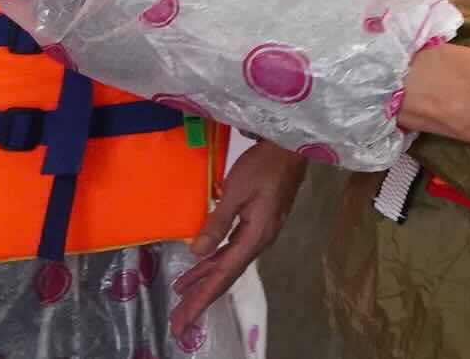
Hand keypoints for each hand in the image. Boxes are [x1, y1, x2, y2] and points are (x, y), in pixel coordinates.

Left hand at [169, 139, 307, 337]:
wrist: (290, 147)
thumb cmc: (264, 166)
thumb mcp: (236, 191)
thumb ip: (217, 222)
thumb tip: (196, 253)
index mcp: (256, 236)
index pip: (225, 274)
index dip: (203, 297)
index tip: (185, 318)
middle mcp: (259, 240)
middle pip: (227, 275)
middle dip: (202, 298)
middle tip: (179, 321)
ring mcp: (259, 233)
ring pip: (228, 264)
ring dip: (205, 281)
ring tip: (181, 297)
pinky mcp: (257, 224)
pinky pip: (232, 251)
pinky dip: (213, 263)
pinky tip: (200, 265)